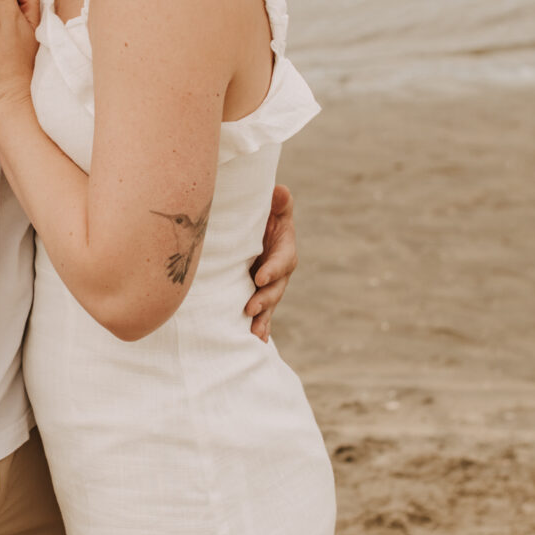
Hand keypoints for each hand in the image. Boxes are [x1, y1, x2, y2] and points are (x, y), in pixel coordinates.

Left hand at [246, 183, 296, 342]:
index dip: (273, 270)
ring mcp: (268, 286)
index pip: (282, 261)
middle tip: (251, 308)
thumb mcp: (271, 208)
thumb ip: (278, 203)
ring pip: (269, 305)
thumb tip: (280, 191)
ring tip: (255, 333)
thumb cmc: (261, 216)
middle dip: (264, 299)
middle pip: (276, 288)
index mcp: (284, 250)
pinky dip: (261, 328)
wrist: (250, 230)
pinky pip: (261, 315)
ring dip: (263, 319)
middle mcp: (279, 271)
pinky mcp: (257, 296)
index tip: (260, 278)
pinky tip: (256, 343)